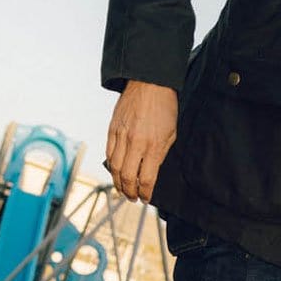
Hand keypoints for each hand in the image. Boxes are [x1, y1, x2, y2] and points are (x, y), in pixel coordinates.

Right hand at [105, 81, 178, 202]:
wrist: (149, 82)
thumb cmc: (164, 109)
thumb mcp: (170, 135)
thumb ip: (160, 155)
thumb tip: (151, 174)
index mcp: (152, 147)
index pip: (145, 180)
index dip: (145, 194)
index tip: (145, 199)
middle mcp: (135, 143)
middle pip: (127, 178)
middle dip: (130, 192)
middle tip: (133, 198)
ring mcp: (121, 136)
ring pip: (114, 168)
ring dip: (118, 183)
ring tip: (123, 189)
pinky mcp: (112, 128)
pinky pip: (109, 153)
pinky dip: (111, 166)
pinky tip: (116, 172)